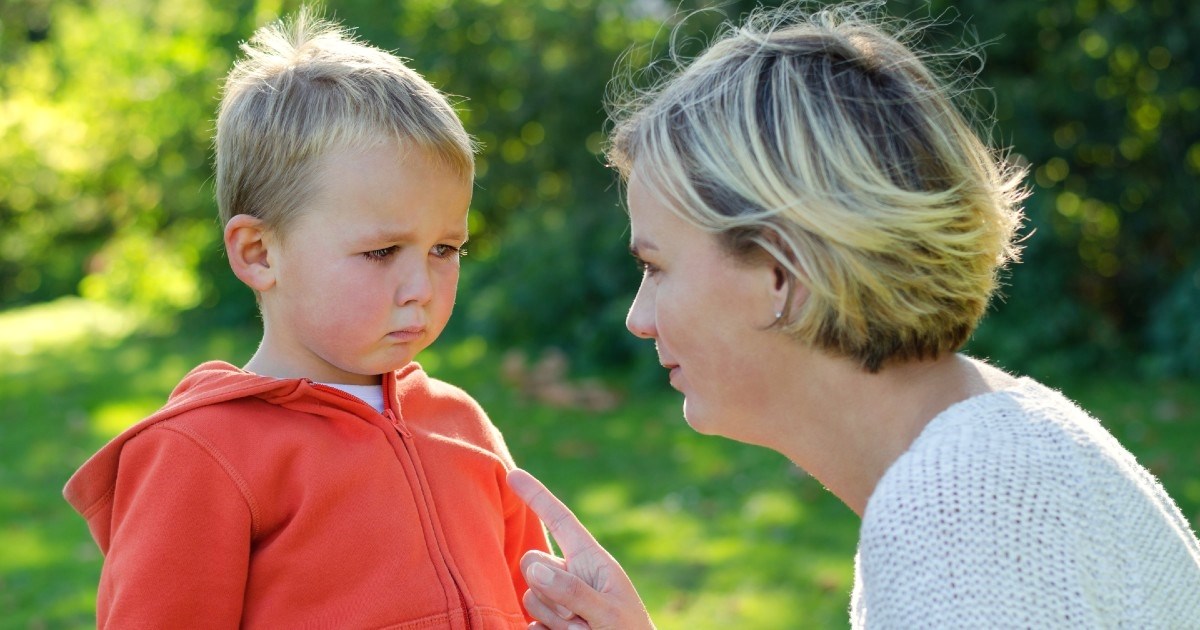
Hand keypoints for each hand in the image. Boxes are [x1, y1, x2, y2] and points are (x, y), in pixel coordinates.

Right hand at [507, 469, 654, 629]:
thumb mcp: (610, 613)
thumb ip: (574, 591)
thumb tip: (535, 567)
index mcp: (591, 560)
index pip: (560, 520)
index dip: (537, 496)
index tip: (513, 473)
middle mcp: (570, 576)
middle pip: (532, 565)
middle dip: (550, 592)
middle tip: (581, 620)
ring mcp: (557, 602)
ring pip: (529, 597)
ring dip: (553, 620)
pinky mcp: (546, 626)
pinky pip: (527, 625)